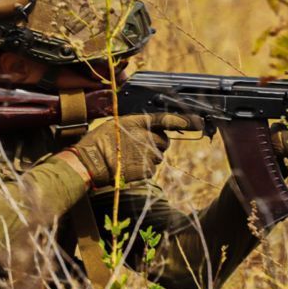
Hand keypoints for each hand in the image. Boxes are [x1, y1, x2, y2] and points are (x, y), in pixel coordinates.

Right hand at [70, 113, 202, 186]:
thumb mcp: (117, 124)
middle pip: (164, 141)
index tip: (196, 122)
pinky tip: (129, 166)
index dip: (183, 120)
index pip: (166, 119)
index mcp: (139, 122)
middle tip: (139, 146)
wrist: (91, 162)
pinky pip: (151, 168)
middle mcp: (147, 137)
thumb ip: (136, 125)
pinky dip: (143, 168)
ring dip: (149, 157)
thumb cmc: (99, 141)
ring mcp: (148, 154)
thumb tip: (150, 128)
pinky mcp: (147, 170)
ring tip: (129, 157)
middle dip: (156, 144)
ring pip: (158, 156)